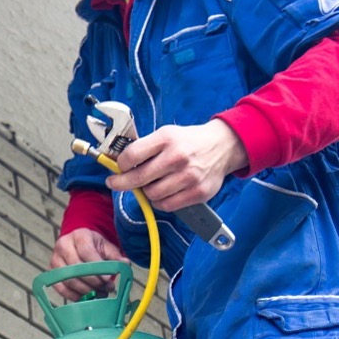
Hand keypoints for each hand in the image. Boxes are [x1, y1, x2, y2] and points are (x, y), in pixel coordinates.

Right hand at [49, 229, 128, 300]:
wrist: (77, 243)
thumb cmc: (93, 246)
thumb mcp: (106, 246)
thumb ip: (115, 256)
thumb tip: (125, 264)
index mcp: (79, 236)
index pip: (86, 252)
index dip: (97, 268)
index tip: (108, 279)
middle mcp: (63, 246)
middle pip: (76, 268)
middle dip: (93, 282)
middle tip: (106, 289)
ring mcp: (55, 259)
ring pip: (68, 279)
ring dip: (85, 290)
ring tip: (99, 294)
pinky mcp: (51, 272)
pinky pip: (60, 288)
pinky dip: (73, 296)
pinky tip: (86, 298)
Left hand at [106, 119, 247, 210]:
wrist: (223, 146)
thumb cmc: (189, 141)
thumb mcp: (166, 134)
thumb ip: (145, 147)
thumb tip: (119, 163)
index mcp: (166, 139)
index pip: (131, 155)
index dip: (120, 164)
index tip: (117, 167)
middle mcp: (177, 158)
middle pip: (138, 178)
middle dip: (121, 183)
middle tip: (115, 183)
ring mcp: (188, 177)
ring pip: (151, 194)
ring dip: (146, 191)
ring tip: (150, 184)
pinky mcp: (198, 193)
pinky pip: (167, 205)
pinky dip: (159, 201)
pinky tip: (162, 193)